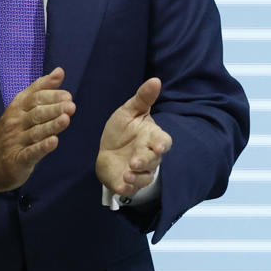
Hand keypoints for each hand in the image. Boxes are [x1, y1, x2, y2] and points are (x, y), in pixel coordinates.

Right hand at [0, 68, 73, 198]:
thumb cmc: (11, 130)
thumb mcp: (21, 107)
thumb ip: (40, 89)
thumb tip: (59, 71)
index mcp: (17, 108)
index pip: (34, 98)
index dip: (51, 96)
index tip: (67, 95)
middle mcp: (15, 123)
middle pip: (36, 114)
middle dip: (54, 109)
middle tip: (71, 106)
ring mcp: (15, 142)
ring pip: (35, 132)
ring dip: (51, 125)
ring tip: (66, 119)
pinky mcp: (17, 160)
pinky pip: (30, 153)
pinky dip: (42, 147)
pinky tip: (54, 142)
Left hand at [97, 77, 172, 198]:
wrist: (107, 151)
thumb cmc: (123, 129)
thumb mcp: (130, 111)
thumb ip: (143, 98)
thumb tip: (155, 80)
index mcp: (151, 138)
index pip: (163, 142)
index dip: (162, 145)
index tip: (159, 147)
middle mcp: (148, 156)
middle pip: (153, 161)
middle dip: (145, 162)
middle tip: (135, 162)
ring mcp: (138, 171)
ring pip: (144, 177)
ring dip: (138, 178)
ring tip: (128, 175)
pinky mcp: (126, 183)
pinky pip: (130, 189)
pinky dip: (127, 189)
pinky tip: (121, 187)